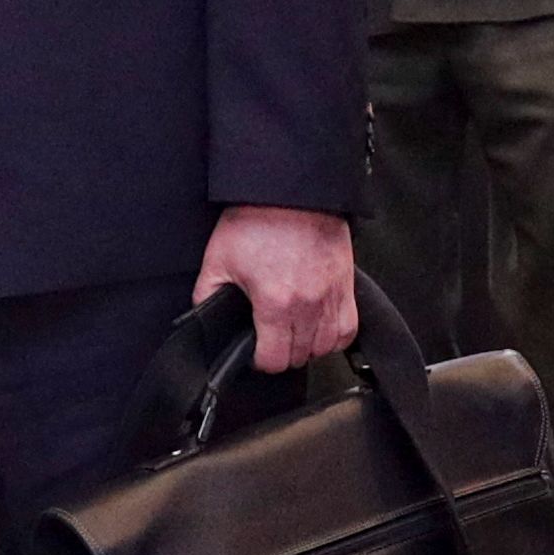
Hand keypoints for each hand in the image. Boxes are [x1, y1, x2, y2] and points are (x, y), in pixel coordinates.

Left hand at [193, 204, 357, 374]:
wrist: (292, 193)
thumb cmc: (256, 221)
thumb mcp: (218, 260)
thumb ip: (207, 295)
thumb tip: (205, 317)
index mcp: (275, 303)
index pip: (275, 359)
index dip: (260, 361)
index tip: (255, 353)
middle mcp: (308, 306)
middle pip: (301, 356)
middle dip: (282, 354)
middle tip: (270, 341)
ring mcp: (332, 296)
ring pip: (326, 346)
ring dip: (308, 347)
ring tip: (293, 335)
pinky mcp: (346, 285)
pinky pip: (349, 329)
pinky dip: (335, 335)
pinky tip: (319, 328)